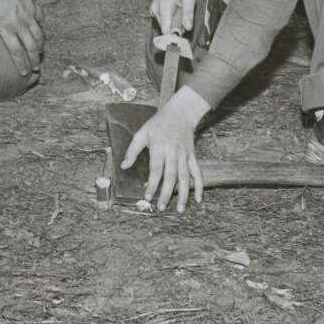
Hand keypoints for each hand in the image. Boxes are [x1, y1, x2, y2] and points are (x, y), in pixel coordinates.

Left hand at [0, 0, 42, 76]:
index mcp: (7, 28)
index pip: (16, 51)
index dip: (21, 64)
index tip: (24, 73)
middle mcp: (20, 25)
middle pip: (31, 47)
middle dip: (35, 59)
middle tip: (37, 69)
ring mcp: (29, 15)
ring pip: (39, 35)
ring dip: (41, 46)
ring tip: (41, 52)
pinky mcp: (34, 6)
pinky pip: (41, 19)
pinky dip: (42, 26)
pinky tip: (41, 28)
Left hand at [121, 89, 206, 212]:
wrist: (180, 113)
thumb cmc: (158, 124)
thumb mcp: (142, 133)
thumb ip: (132, 150)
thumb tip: (123, 166)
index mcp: (159, 147)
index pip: (156, 169)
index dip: (152, 184)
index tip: (147, 197)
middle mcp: (173, 152)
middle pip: (171, 176)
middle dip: (167, 193)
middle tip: (161, 207)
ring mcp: (185, 155)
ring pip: (185, 177)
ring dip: (184, 194)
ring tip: (180, 209)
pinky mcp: (193, 156)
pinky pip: (197, 172)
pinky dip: (199, 186)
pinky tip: (198, 199)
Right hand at [150, 0, 195, 34]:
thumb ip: (188, 14)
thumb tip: (187, 28)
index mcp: (163, 8)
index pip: (165, 31)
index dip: (174, 35)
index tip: (182, 35)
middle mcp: (154, 10)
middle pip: (165, 28)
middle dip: (175, 26)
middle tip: (184, 16)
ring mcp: (152, 9)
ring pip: (163, 24)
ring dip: (172, 21)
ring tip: (179, 9)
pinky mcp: (153, 8)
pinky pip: (161, 18)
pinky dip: (169, 17)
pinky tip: (174, 8)